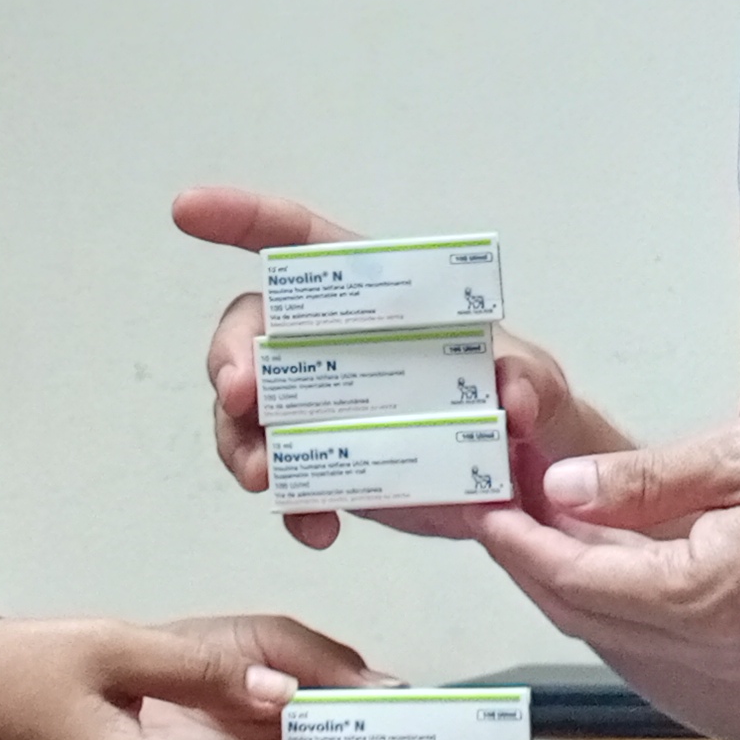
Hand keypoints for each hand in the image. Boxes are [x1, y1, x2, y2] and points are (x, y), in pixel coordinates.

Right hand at [173, 183, 593, 553]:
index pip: (306, 246)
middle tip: (240, 396)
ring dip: (239, 439)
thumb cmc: (539, 418)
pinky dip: (289, 505)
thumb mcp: (550, 391)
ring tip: (263, 478)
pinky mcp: (331, 466)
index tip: (190, 210)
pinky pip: (283, 480)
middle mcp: (342, 347)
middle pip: (255, 330)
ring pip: (248, 410)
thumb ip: (535, 385)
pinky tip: (318, 529)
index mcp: (386, 303)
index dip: (245, 219)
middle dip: (231, 356)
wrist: (536, 499)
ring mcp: (327, 408)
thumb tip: (510, 394)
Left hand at [463, 398, 739, 669]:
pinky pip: (664, 628)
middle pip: (587, 614)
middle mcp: (713, 643)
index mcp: (701, 598)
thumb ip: (646, 481)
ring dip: (571, 582)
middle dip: (531, 566)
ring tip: (534, 525)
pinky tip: (610, 550)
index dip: (517, 541)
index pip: (576, 578)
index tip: (477, 506)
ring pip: (622, 628)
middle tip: (489, 513)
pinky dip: (620, 593)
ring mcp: (738, 651)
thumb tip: (564, 490)